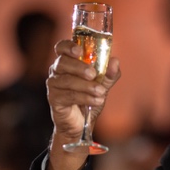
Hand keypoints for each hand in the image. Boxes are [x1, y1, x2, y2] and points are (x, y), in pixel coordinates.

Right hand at [45, 39, 121, 169]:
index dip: (68, 46)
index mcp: (68, 63)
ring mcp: (54, 86)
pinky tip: (96, 100)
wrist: (81, 123)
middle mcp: (57, 71)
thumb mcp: (102, 85)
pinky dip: (84, 97)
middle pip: (63, 62)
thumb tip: (115, 61)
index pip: (61, 48)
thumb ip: (109, 74)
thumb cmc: (89, 98)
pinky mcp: (55, 99)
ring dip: (85, 85)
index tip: (80, 51)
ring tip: (101, 91)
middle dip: (79, 67)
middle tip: (93, 74)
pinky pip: (68, 96)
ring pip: (66, 80)